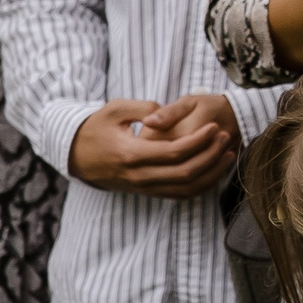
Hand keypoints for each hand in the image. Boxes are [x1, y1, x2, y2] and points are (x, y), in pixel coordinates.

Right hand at [67, 95, 239, 197]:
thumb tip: (167, 111)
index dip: (199, 141)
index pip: (174, 153)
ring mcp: (142, 187)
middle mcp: (138, 176)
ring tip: (228, 154)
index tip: (214, 126)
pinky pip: (178, 195)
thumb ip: (144, 107)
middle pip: (184, 173)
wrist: (74, 155)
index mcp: (131, 154)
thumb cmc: (95, 128)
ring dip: (211, 173)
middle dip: (211, 156)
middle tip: (225, 137)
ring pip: (185, 189)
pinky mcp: (146, 191)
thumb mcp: (115, 109)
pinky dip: (200, 186)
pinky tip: (214, 170)